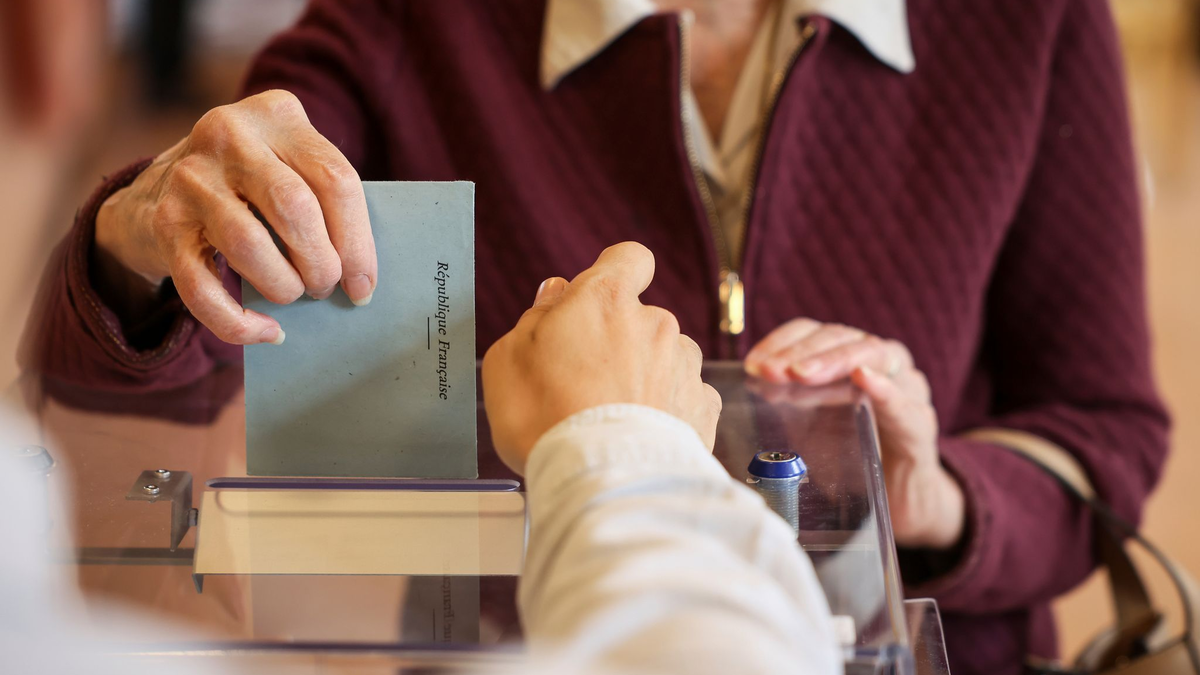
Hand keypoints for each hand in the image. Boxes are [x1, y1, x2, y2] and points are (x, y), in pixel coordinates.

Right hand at [94, 89, 376, 344]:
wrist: (159, 186)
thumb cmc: (253, 185)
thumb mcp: (290, 165)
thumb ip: (326, 200)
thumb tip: (361, 279)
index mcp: (277, 115)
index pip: (335, 180)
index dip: (358, 243)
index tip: (363, 284)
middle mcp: (228, 134)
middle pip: (294, 207)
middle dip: (321, 263)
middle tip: (326, 287)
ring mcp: (190, 177)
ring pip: (248, 243)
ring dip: (283, 285)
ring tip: (294, 294)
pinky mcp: (163, 223)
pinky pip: (202, 287)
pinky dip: (238, 322)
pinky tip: (267, 330)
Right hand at [481, 242, 721, 474]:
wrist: (601, 481)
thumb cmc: (544, 416)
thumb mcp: (507, 358)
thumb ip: (536, 317)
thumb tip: (556, 296)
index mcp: (606, 299)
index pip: (628, 258)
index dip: (614, 274)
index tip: (597, 300)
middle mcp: (655, 323)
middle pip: (641, 318)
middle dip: (619, 341)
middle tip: (583, 382)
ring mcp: (684, 366)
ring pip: (665, 358)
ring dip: (646, 376)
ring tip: (613, 416)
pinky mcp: (703, 409)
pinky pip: (684, 398)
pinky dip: (667, 411)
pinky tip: (639, 435)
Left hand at [745, 319, 963, 548]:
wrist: (903, 500)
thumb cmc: (854, 455)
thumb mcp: (812, 427)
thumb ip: (788, 404)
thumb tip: (747, 390)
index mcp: (852, 358)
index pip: (815, 333)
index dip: (782, 341)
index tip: (752, 363)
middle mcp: (883, 364)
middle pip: (842, 337)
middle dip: (801, 352)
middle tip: (770, 370)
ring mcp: (908, 391)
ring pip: (876, 354)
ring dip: (834, 361)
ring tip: (800, 372)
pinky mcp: (920, 428)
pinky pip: (906, 402)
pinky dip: (885, 388)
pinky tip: (863, 379)